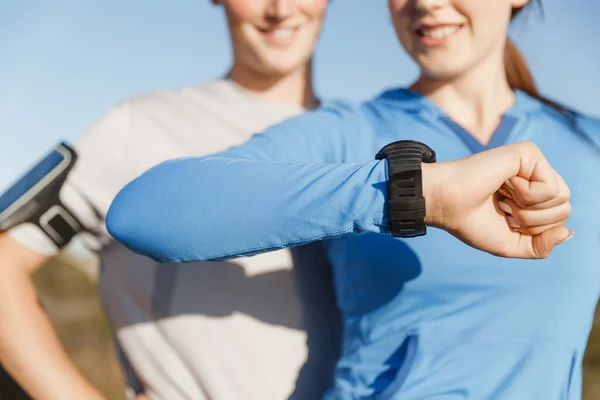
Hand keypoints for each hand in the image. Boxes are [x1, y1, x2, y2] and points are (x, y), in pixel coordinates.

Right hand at [423, 141, 572, 258]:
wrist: (447, 205)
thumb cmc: (471, 222)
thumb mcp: (512, 244)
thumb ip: (542, 246)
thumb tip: (568, 231)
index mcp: (533, 194)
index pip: (560, 220)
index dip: (533, 230)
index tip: (504, 219)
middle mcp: (536, 176)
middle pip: (565, 210)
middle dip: (533, 222)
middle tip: (504, 209)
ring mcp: (533, 163)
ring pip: (562, 199)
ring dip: (529, 211)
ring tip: (504, 199)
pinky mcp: (528, 153)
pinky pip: (550, 187)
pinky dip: (527, 196)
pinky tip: (504, 184)